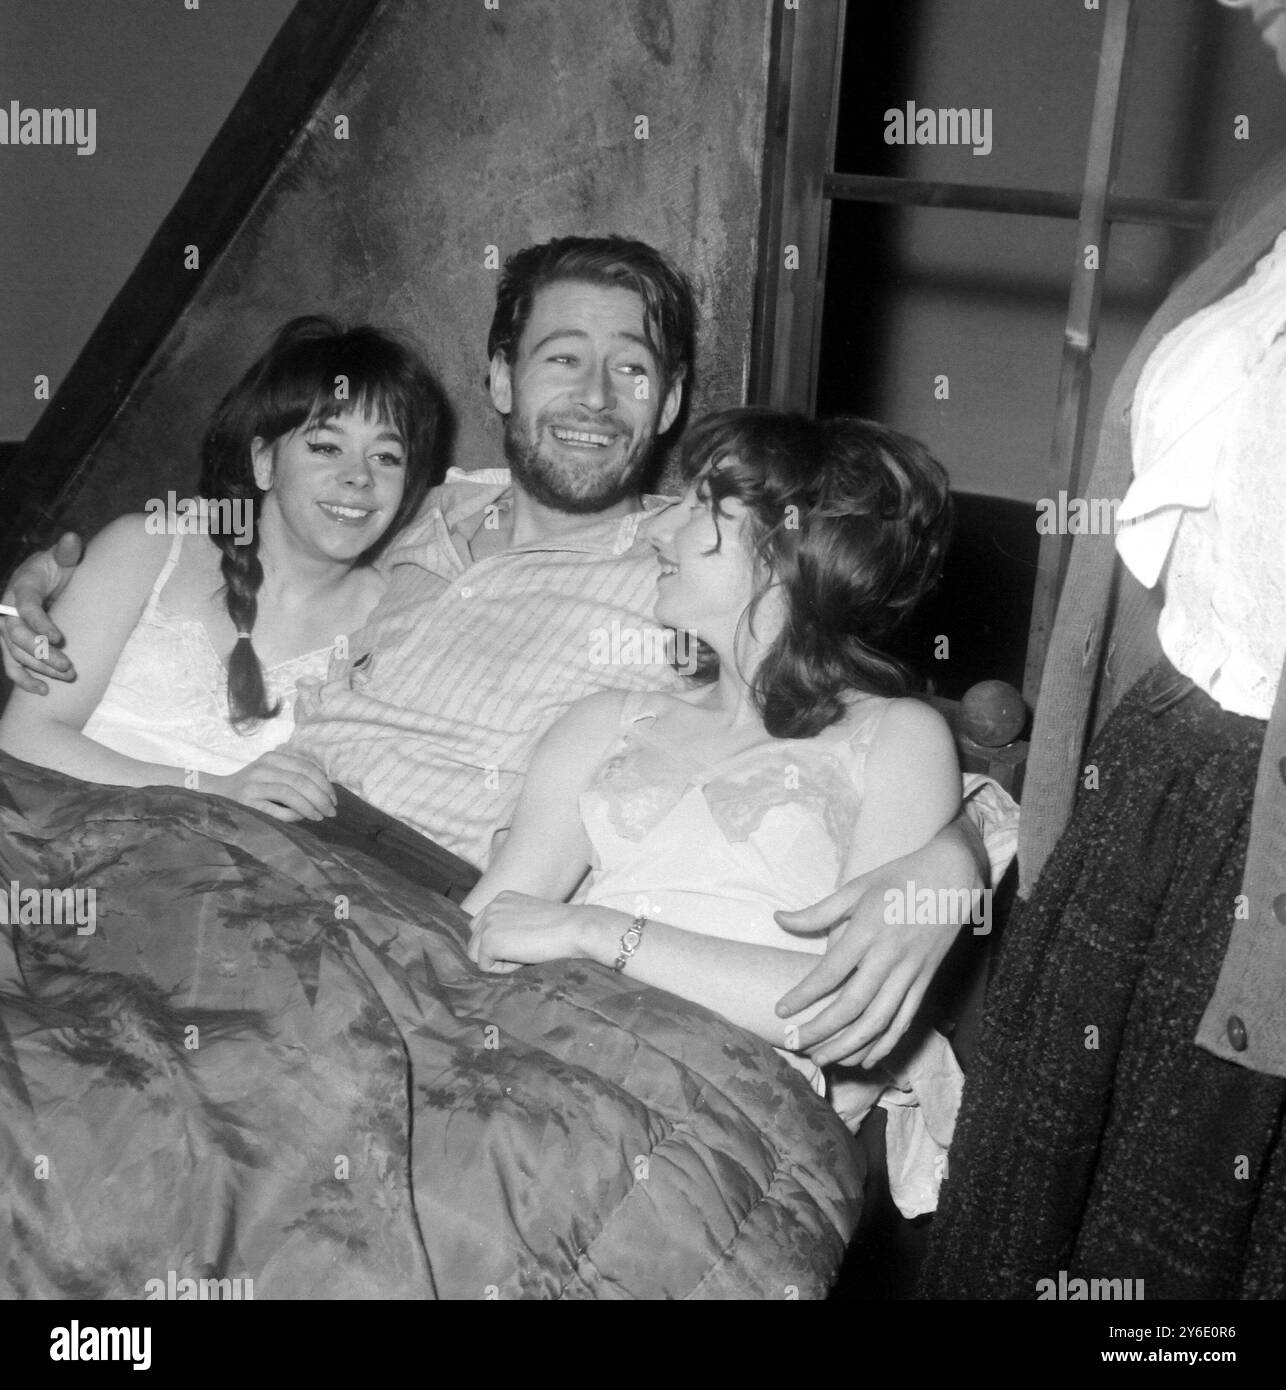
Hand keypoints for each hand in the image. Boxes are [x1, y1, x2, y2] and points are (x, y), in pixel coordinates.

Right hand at [1, 533, 84, 693]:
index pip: (26, 607)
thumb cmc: (54, 568)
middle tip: (69, 666)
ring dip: (39, 668)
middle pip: (18, 636)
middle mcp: (8, 610)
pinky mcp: (11, 644)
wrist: (41, 579)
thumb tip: (71, 538)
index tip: (60, 638)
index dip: (40, 623)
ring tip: (68, 676)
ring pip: (15, 654)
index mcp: (21, 588)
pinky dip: (25, 680)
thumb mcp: (61, 558)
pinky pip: (12, 666)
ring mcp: (7, 629)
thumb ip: (67, 551)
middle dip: (42, 653)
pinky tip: (44, 691)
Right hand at [205, 749, 336, 821]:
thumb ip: (295, 777)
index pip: (307, 768)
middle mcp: (262, 768)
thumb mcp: (273, 774)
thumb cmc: (252, 787)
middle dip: (322, 797)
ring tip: (321, 816)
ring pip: (291, 793)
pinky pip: (277, 809)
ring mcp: (253, 785)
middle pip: (302, 780)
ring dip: (311, 806)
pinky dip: (294, 814)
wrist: (216, 794)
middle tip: (332, 811)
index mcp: (272, 758)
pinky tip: (303, 818)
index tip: (334, 798)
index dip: (325, 784)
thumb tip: (327, 792)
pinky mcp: (246, 802)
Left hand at [467, 892, 615, 972]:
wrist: (575, 928)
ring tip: (524, 953)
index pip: (482, 927)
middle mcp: (491, 906)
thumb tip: (494, 947)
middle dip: (495, 952)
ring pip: (476, 955)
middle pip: (474, 941)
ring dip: (498, 961)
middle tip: (524, 949)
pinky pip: (486, 966)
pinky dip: (503, 969)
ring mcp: (488, 923)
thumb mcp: (529, 918)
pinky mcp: (490, 941)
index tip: (524, 941)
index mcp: (501, 898)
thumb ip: (510, 924)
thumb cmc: (561, 928)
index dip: (501, 942)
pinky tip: (524, 957)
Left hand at [773, 827, 982, 1068]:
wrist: (953, 876)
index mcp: (868, 930)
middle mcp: (889, 956)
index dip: (803, 996)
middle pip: (852, 1005)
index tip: (781, 1011)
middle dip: (821, 1030)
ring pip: (879, 1020)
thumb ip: (817, 911)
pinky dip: (885, 1044)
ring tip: (824, 1060)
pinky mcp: (926, 981)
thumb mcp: (856, 887)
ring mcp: (911, 972)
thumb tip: (778, 919)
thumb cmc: (899, 878)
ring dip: (850, 1046)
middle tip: (795, 1044)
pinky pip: (905, 1020)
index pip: (829, 973)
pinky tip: (865, 1058)